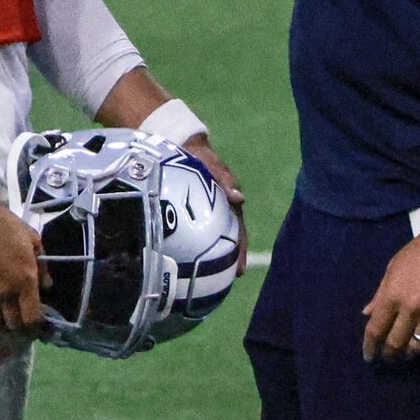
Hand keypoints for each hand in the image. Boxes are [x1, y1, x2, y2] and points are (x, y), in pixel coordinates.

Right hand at [0, 202, 48, 330]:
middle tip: (20, 319)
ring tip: (3, 315)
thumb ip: (42, 267)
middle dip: (19, 325)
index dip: (36, 325)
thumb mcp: (32, 240)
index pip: (32, 317)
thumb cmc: (4, 225)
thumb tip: (47, 287)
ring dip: (1, 321)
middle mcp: (5, 292)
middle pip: (13, 324)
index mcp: (25, 279)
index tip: (37, 321)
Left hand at [184, 136, 247, 275]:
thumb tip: (238, 198)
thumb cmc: (196, 153)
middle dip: (233, 256)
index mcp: (226, 199)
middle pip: (229, 235)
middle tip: (233, 277)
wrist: (177, 143)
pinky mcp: (191, 208)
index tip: (241, 268)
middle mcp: (218, 207)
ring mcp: (205, 208)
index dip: (241, 248)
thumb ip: (223, 178)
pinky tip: (189, 259)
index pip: (237, 228)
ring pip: (214, 234)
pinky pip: (196, 229)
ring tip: (214, 275)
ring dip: (216, 252)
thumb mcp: (209, 161)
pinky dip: (196, 244)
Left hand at [361, 224, 419, 361]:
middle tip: (389, 357)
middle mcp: (411, 309)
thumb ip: (380, 294)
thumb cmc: (419, 251)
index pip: (375, 330)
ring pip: (419, 346)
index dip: (370, 347)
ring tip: (410, 351)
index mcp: (392, 296)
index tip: (369, 356)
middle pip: (396, 343)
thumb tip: (367, 314)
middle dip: (390, 354)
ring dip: (411, 352)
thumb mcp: (393, 269)